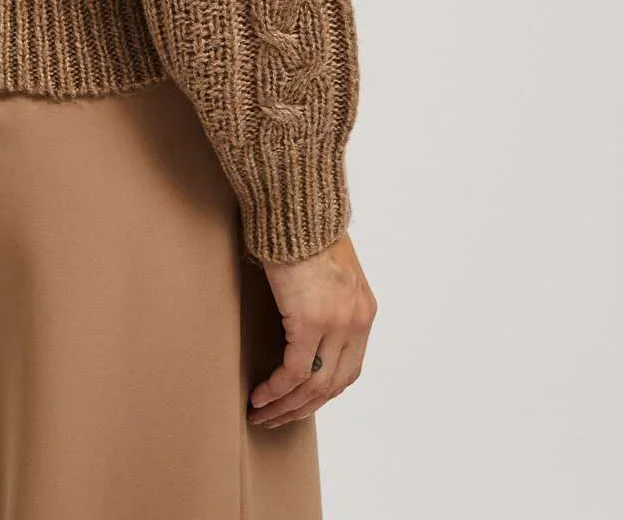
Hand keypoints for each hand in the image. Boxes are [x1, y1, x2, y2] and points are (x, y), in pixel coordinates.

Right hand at [247, 232, 376, 428]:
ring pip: (315, 386)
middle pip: (335, 384)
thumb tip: (305, 310)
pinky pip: (294, 371)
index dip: (324, 391)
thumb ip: (326, 294)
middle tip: (278, 418)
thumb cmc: (304, 226)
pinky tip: (259, 396)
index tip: (299, 401)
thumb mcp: (328, 265)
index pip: (349, 367)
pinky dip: (276, 390)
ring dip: (287, 406)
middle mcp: (357, 321)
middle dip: (304, 407)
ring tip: (262, 414)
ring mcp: (336, 324)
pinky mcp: (310, 321)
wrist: (296, 204)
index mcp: (364, 309)